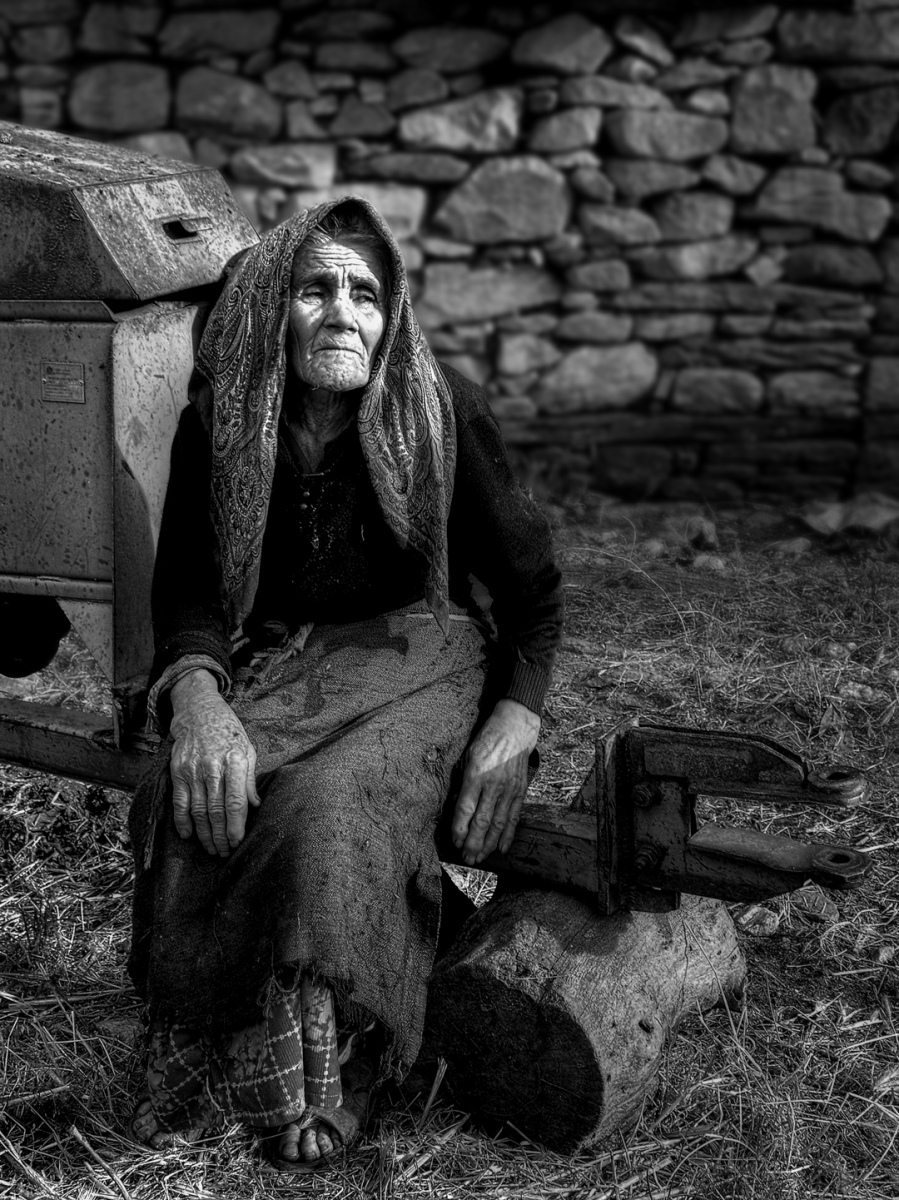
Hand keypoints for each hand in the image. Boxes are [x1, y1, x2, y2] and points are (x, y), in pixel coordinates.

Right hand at [168, 668, 259, 856]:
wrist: (199, 712)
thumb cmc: (228, 733)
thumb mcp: (248, 750)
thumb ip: (250, 779)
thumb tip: (255, 806)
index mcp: (235, 762)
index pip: (236, 801)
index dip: (236, 826)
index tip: (238, 842)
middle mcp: (213, 767)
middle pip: (216, 810)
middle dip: (221, 836)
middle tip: (225, 853)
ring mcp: (193, 770)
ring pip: (198, 811)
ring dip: (205, 834)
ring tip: (212, 849)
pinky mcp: (177, 771)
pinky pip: (180, 802)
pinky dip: (183, 821)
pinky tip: (188, 835)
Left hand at [452, 698, 540, 865]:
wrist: (514, 729)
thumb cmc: (486, 741)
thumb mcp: (467, 757)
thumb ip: (463, 782)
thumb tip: (458, 808)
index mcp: (476, 775)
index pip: (465, 809)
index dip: (459, 829)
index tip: (454, 842)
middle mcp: (494, 785)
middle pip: (482, 822)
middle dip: (473, 843)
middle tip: (466, 858)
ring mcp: (509, 790)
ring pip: (498, 824)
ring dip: (488, 844)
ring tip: (479, 858)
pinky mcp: (520, 792)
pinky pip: (513, 818)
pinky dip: (507, 835)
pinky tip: (501, 849)